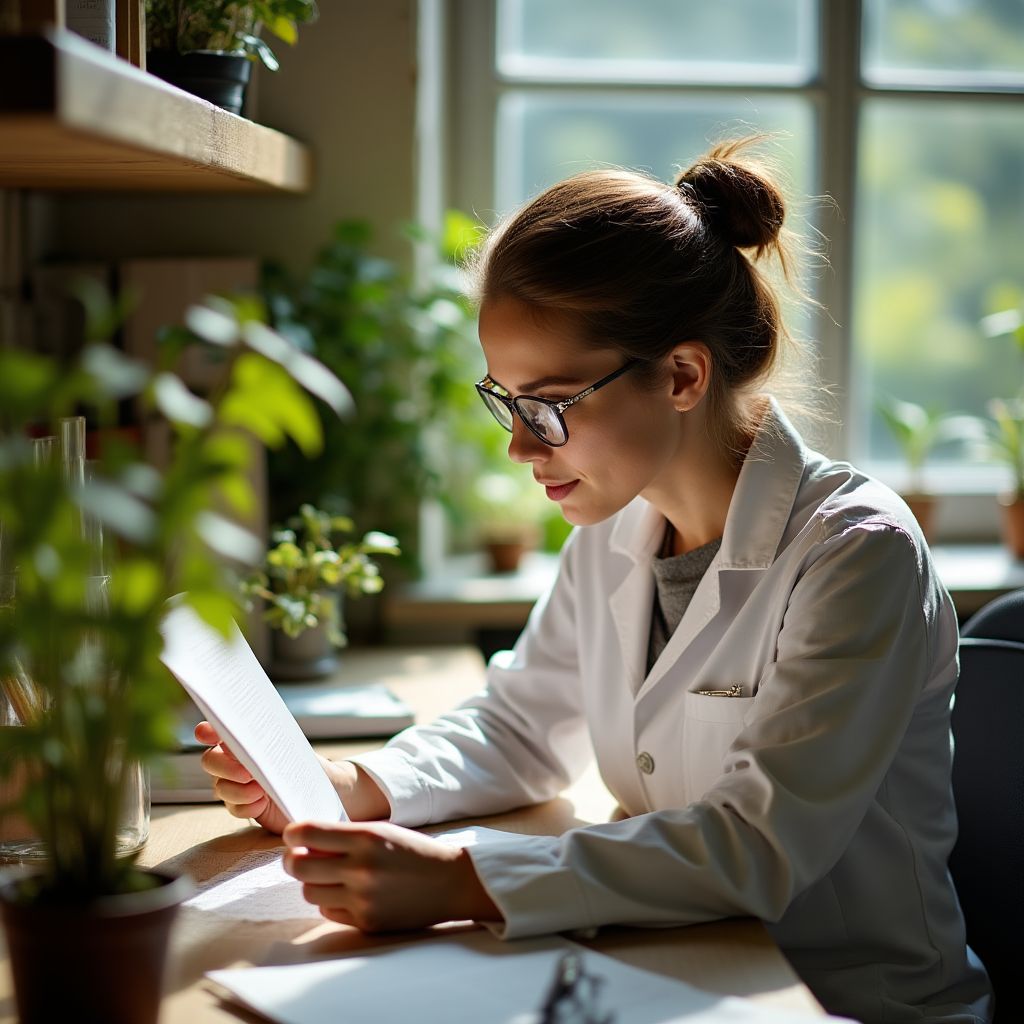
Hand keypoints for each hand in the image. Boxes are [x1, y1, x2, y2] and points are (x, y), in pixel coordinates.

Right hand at [194, 722, 390, 834]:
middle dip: (224, 767)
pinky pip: (233, 808)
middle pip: (209, 761)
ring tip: (261, 792)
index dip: (206, 731)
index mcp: (243, 740)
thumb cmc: (304, 762)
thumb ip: (264, 742)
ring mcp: (237, 785)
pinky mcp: (245, 807)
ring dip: (239, 791)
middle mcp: (233, 761)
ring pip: (220, 788)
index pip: (215, 731)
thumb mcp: (287, 748)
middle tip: (247, 772)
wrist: (323, 790)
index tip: (207, 733)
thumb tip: (245, 738)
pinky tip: (262, 804)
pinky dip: (246, 807)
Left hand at [282, 820, 501, 931]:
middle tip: (296, 857)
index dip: (293, 834)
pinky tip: (347, 892)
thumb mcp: (381, 832)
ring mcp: (362, 898)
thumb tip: (302, 842)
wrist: (450, 882)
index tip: (293, 835)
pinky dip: (331, 901)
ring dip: (312, 882)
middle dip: (292, 860)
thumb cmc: (413, 852)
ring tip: (327, 876)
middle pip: (299, 866)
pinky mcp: (366, 922)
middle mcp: (361, 868)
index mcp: (366, 837)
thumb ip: (344, 837)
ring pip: (309, 892)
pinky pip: (329, 912)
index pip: (308, 833)